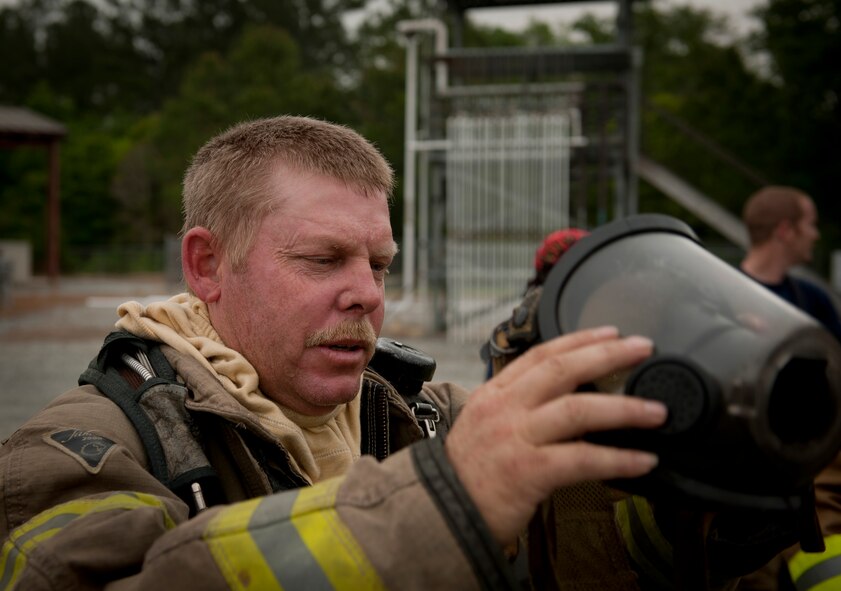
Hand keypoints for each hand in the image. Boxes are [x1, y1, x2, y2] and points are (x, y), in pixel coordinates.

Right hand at [445, 326, 667, 545]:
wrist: (439, 514)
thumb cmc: (467, 475)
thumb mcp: (483, 426)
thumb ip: (517, 408)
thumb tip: (564, 401)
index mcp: (494, 395)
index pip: (540, 355)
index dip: (578, 340)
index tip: (611, 332)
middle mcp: (504, 409)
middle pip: (563, 370)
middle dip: (608, 355)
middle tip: (644, 348)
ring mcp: (515, 438)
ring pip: (578, 410)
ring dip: (625, 408)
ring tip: (657, 410)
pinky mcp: (527, 471)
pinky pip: (583, 459)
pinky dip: (619, 459)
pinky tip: (644, 460)